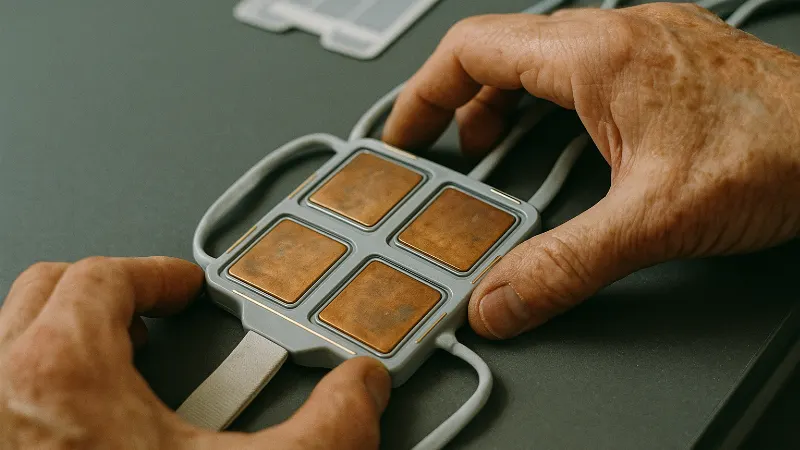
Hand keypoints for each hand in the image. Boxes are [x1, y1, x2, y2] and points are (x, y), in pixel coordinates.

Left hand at [0, 257, 389, 448]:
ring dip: (61, 339)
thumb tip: (362, 392)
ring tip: (114, 369)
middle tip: (149, 318)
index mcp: (63, 370)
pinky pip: (1, 395)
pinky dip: (37, 392)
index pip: (105, 277)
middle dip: (105, 295)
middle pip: (45, 293)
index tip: (184, 289)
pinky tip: (81, 435)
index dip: (157, 275)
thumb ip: (326, 431)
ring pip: (9, 342)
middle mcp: (0, 388)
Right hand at [383, 3, 799, 338]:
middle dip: (461, 105)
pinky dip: (553, 102)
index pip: (472, 52)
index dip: (424, 94)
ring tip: (495, 150)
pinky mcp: (670, 58)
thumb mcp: (652, 222)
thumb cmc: (784, 151)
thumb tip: (501, 299)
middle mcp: (619, 33)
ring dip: (508, 103)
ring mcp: (647, 40)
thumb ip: (564, 265)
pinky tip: (568, 141)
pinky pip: (586, 66)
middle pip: (502, 52)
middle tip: (446, 154)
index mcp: (598, 55)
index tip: (405, 134)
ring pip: (545, 57)